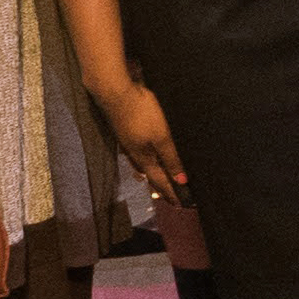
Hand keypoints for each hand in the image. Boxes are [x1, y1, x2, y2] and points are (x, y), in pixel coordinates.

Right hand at [89, 74, 191, 201]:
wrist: (116, 93)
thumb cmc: (142, 114)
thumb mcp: (161, 136)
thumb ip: (171, 158)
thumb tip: (181, 181)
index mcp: (144, 158)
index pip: (161, 181)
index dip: (172, 193)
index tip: (182, 205)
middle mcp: (135, 154)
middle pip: (151, 176)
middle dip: (163, 188)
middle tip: (174, 198)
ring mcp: (130, 143)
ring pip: (145, 165)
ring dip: (156, 176)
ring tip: (164, 183)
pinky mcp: (128, 132)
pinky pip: (140, 154)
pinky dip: (149, 162)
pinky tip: (150, 158)